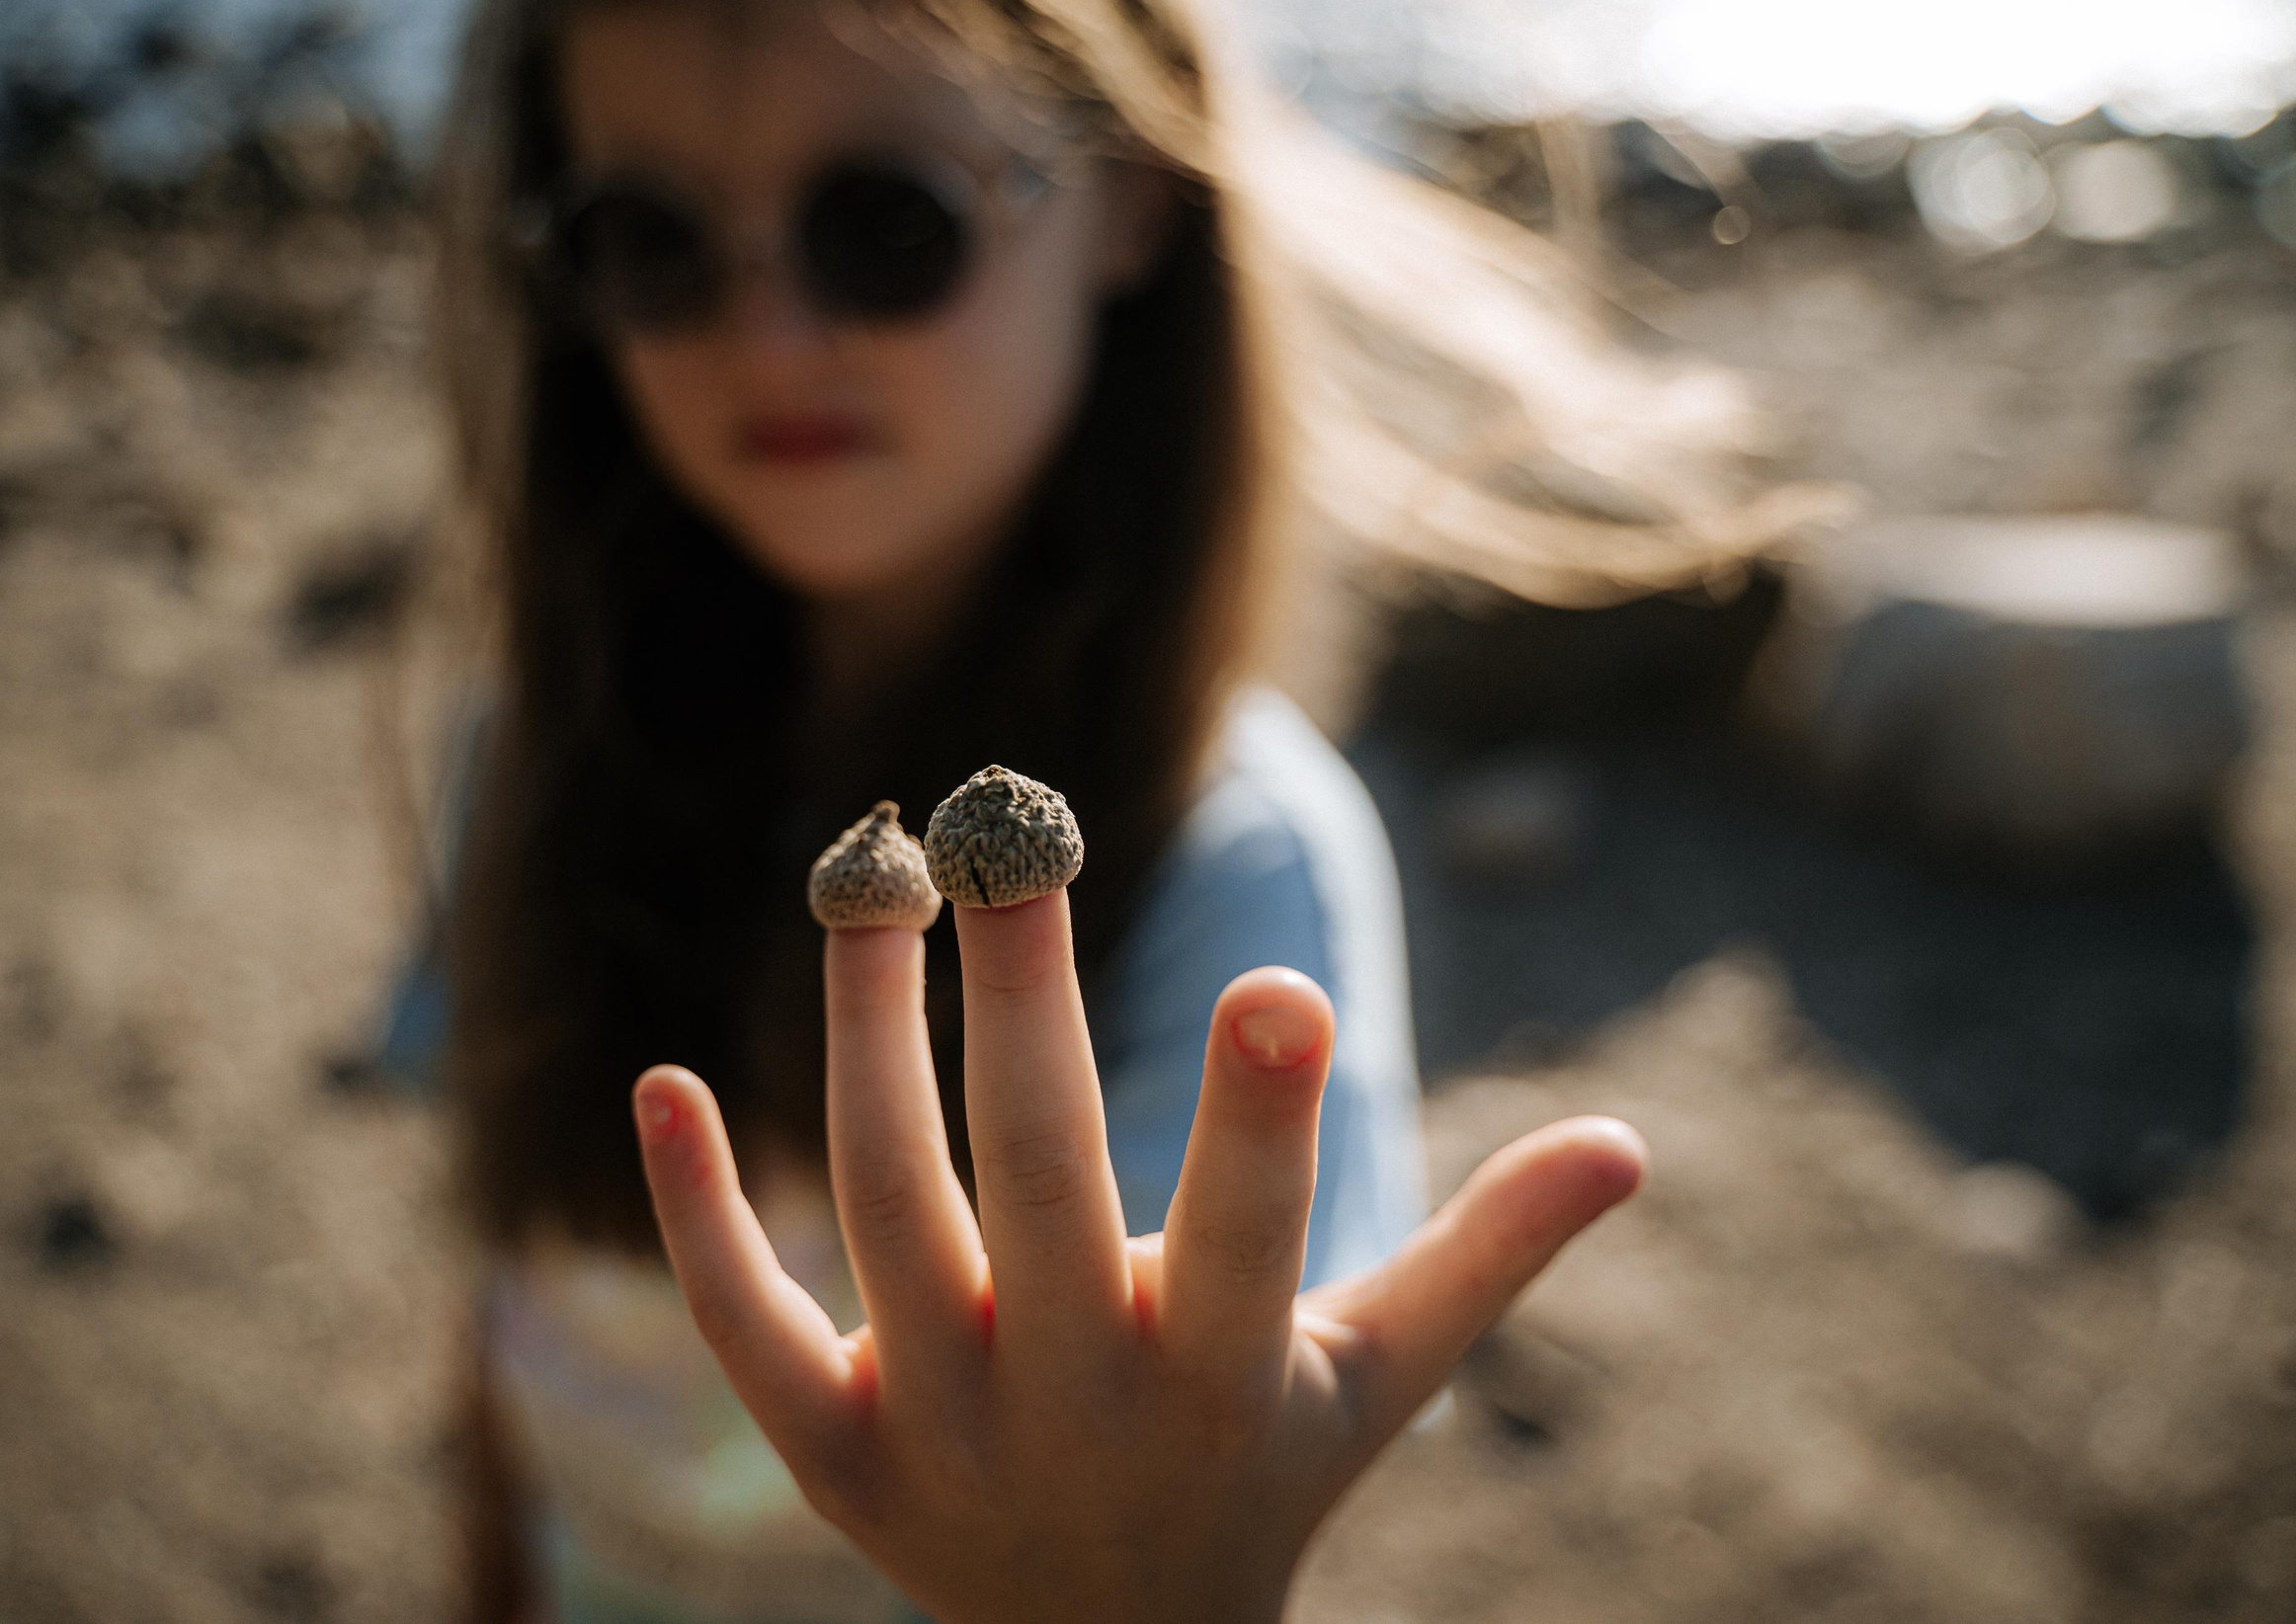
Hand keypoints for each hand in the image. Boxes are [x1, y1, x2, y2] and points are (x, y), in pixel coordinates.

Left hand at [631, 891, 1644, 1623]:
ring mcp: (935, 1441)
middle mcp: (1077, 1413)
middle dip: (1027, 1004)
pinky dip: (692, 1214)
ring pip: (884, 1215)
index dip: (1265, 1126)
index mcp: (1227, 1387)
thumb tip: (1632, 1144)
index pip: (1252, 1243)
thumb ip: (1489, 1255)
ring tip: (873, 873)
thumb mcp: (1380, 1379)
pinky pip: (737, 1326)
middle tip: (1012, 825)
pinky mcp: (825, 1459)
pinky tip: (663, 1080)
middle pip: (1036, 1187)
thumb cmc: (1265, 1469)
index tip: (1276, 978)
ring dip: (867, 1040)